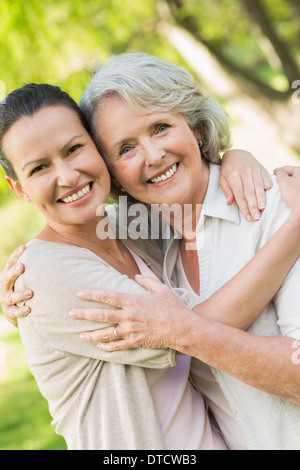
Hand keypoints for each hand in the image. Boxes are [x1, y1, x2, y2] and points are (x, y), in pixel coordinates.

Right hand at [0, 245, 31, 326]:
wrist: (13, 309)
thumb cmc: (21, 287)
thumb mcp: (24, 277)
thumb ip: (33, 267)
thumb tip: (52, 251)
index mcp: (8, 275)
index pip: (10, 263)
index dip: (16, 255)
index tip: (24, 247)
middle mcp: (5, 286)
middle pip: (8, 277)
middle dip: (14, 272)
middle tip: (22, 267)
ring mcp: (5, 299)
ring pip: (11, 296)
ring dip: (20, 294)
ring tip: (30, 293)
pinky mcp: (9, 311)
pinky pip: (14, 312)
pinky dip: (21, 311)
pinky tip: (28, 309)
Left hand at [70, 276, 185, 350]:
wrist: (181, 328)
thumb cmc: (173, 307)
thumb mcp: (161, 289)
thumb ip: (147, 281)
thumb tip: (136, 276)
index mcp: (132, 301)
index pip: (107, 296)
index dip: (91, 295)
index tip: (79, 293)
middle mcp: (128, 316)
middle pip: (101, 315)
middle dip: (84, 314)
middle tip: (71, 314)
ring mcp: (130, 330)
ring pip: (105, 333)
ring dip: (91, 334)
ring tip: (80, 335)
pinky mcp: (134, 342)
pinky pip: (117, 346)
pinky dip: (106, 347)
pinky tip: (98, 346)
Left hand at [220, 150, 272, 221]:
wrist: (236, 153)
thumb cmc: (228, 169)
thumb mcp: (222, 179)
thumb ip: (226, 190)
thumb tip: (229, 202)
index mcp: (233, 176)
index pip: (239, 195)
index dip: (244, 207)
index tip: (248, 217)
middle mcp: (244, 173)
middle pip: (249, 192)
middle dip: (253, 206)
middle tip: (256, 217)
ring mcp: (253, 169)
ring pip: (258, 185)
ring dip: (261, 197)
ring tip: (263, 208)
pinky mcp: (261, 167)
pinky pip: (265, 175)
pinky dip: (267, 182)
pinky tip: (269, 190)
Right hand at [274, 166, 299, 213]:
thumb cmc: (294, 193)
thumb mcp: (284, 181)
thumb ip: (280, 174)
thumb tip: (280, 174)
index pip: (288, 168)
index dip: (279, 170)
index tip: (273, 172)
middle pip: (292, 175)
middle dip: (284, 177)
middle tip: (276, 180)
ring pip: (294, 182)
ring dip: (287, 184)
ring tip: (280, 187)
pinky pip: (296, 189)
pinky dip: (291, 189)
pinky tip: (287, 193)